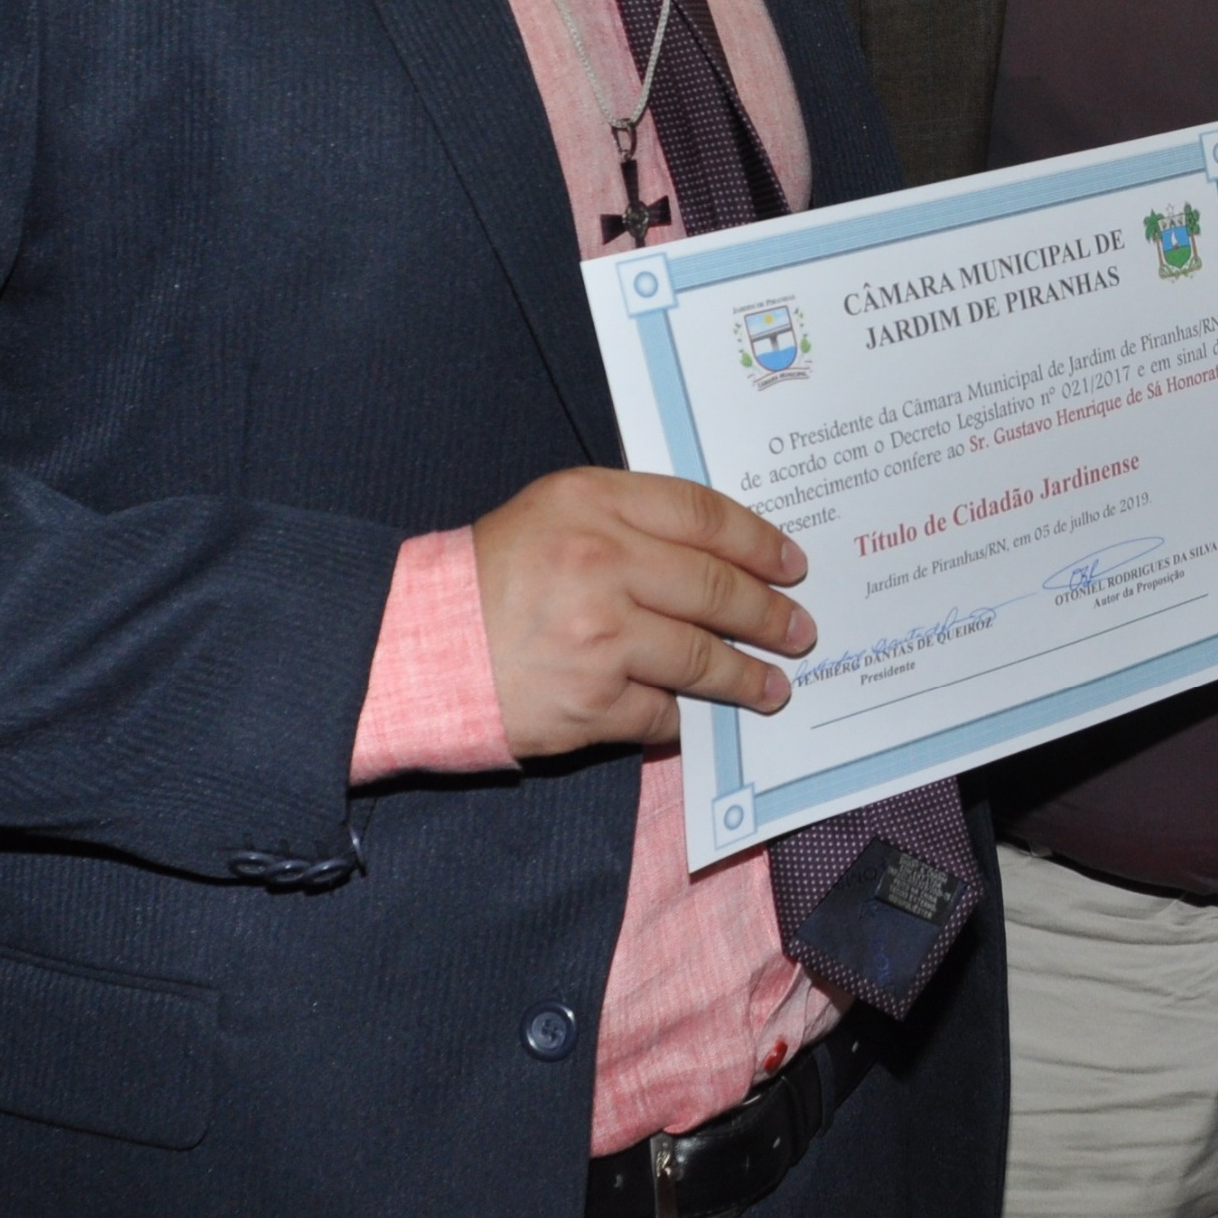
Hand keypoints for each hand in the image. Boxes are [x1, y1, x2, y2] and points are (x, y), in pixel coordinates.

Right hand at [469, 469, 815, 758]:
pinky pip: (662, 711)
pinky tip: (694, 715)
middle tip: (799, 630)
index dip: (759, 542)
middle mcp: (601, 563)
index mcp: (593, 503)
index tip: (791, 565)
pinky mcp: (590, 702)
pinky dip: (681, 715)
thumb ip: (630, 518)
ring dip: (746, 676)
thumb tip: (719, 553)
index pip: (704, 516)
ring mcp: (599, 637)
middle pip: (716, 590)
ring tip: (772, 686)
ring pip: (701, 658)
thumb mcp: (554, 511)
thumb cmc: (491, 575)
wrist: (418, 646)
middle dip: (769, 615)